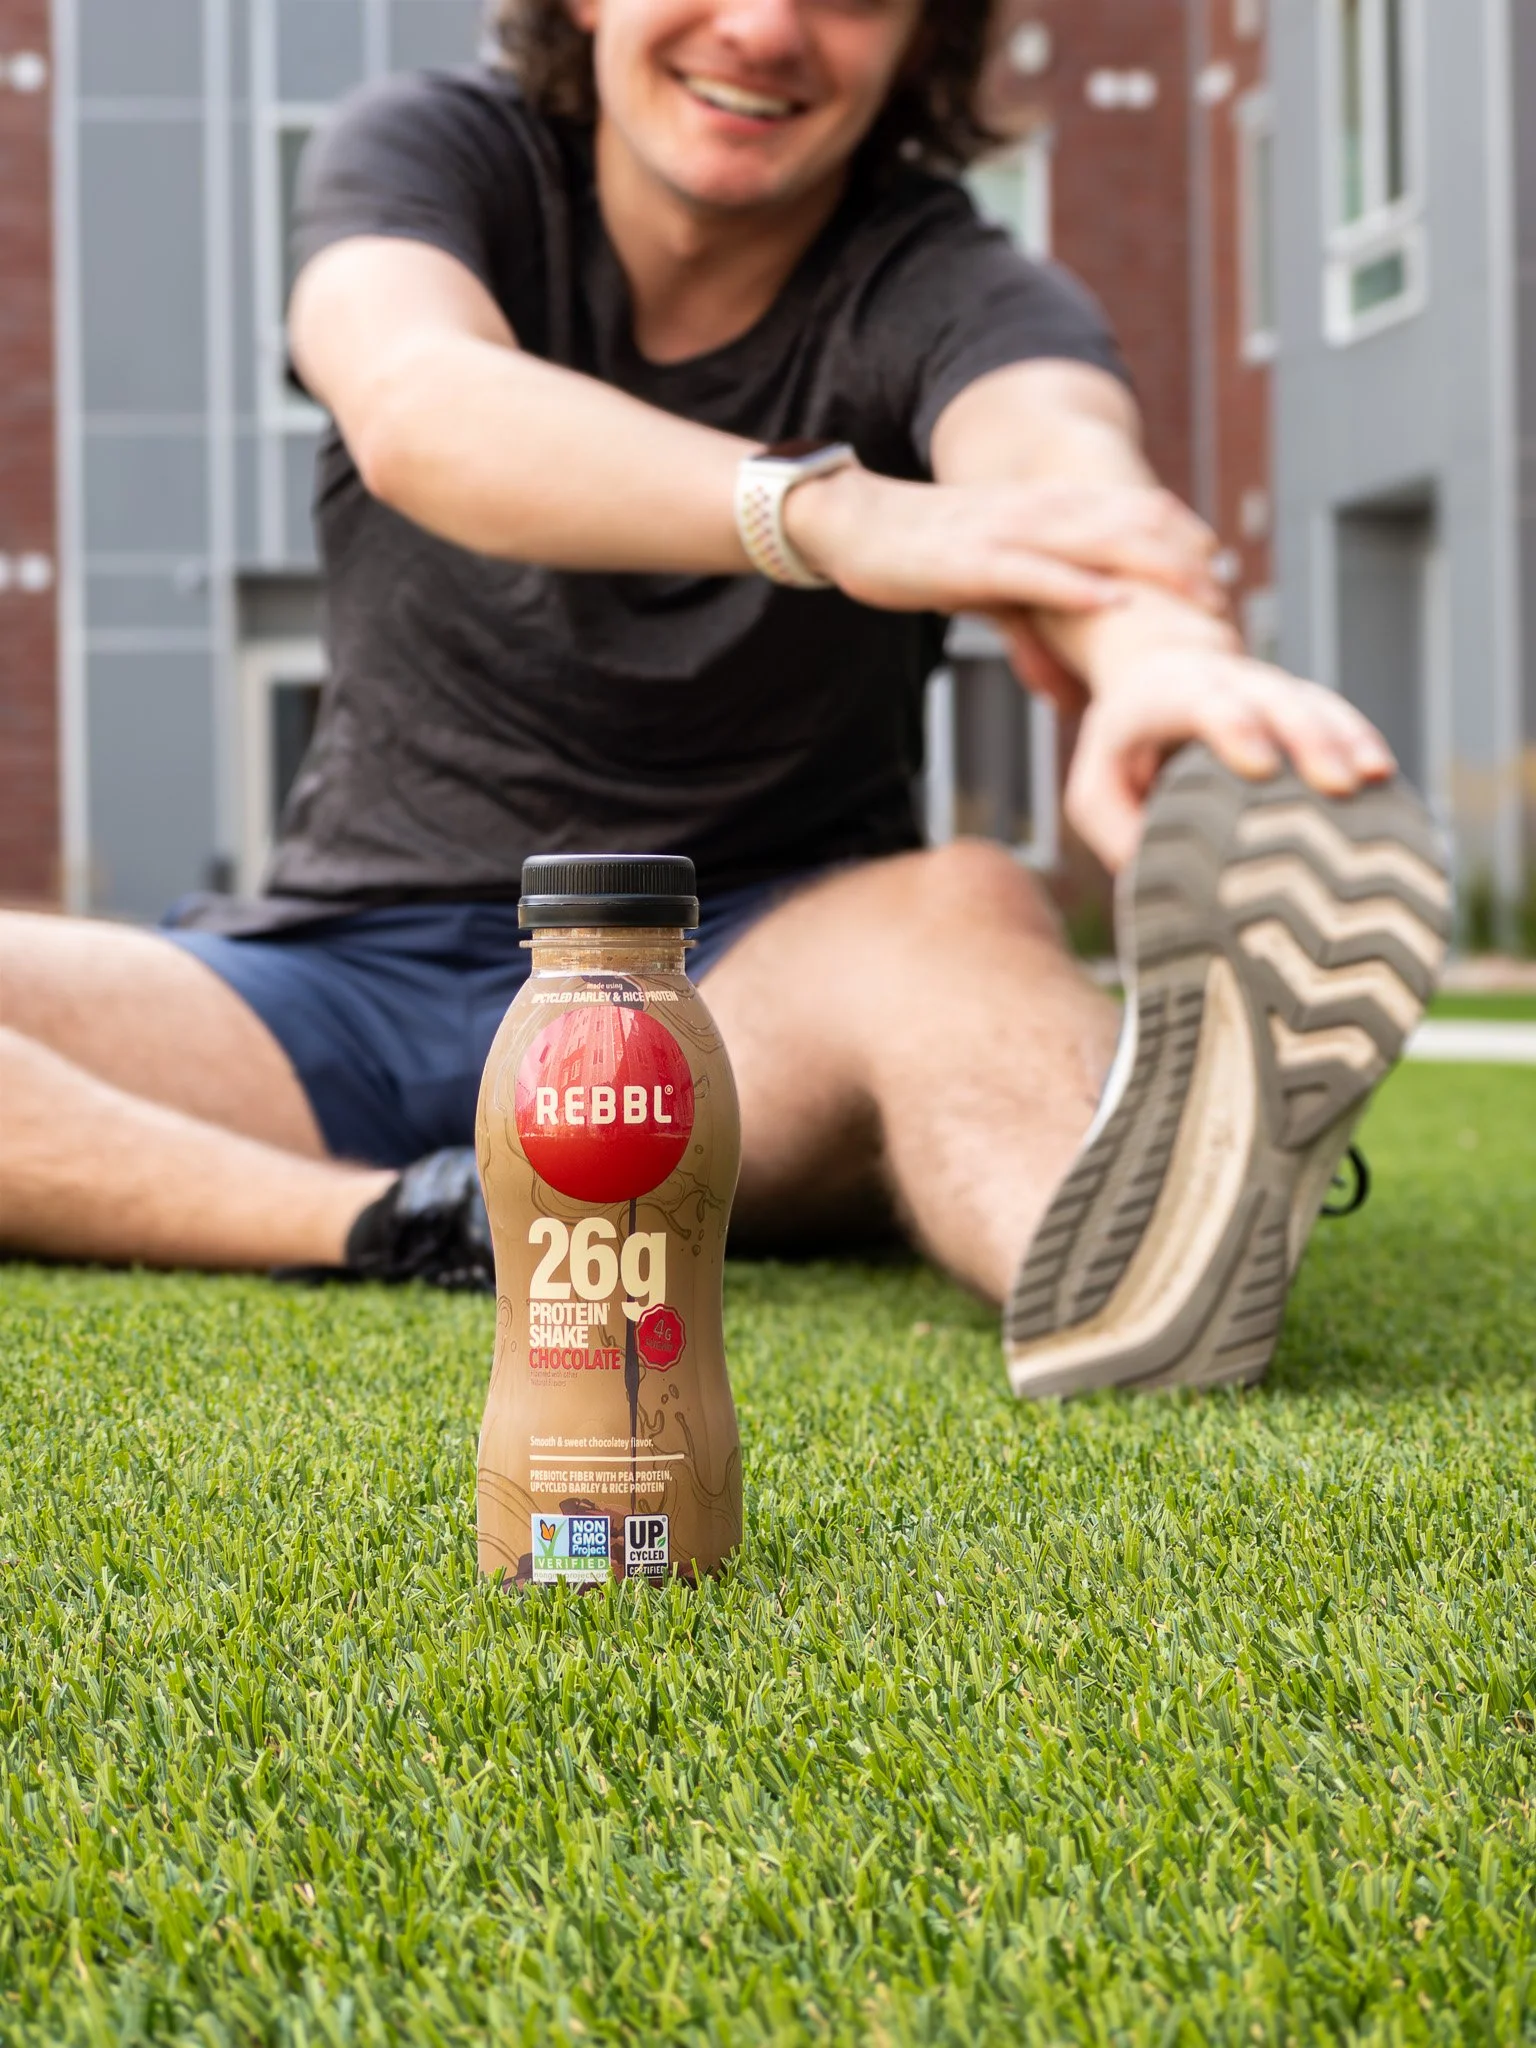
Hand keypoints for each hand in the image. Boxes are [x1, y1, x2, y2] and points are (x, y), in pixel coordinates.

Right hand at [787, 465, 1223, 617]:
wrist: (854, 524)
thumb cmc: (924, 555)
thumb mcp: (992, 582)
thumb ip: (1036, 614)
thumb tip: (1065, 675)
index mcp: (1049, 509)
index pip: (1132, 510)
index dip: (1181, 537)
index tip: (1221, 573)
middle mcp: (1040, 511)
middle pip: (1131, 522)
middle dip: (1184, 557)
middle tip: (1227, 595)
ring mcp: (1010, 533)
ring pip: (1097, 541)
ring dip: (1153, 566)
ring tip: (1198, 594)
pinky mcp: (974, 562)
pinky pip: (1035, 573)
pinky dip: (1077, 586)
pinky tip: (1113, 599)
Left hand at [1065, 638, 1397, 871]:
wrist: (1155, 672)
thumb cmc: (1121, 749)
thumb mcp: (1094, 789)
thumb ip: (1114, 830)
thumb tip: (1153, 874)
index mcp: (1167, 697)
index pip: (1203, 702)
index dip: (1233, 728)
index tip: (1260, 766)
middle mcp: (1225, 682)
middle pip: (1273, 699)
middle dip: (1307, 739)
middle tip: (1337, 785)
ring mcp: (1267, 688)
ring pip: (1312, 702)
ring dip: (1345, 737)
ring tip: (1375, 777)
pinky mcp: (1297, 702)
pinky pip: (1334, 713)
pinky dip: (1359, 738)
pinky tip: (1383, 772)